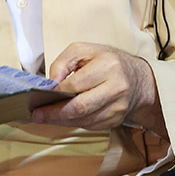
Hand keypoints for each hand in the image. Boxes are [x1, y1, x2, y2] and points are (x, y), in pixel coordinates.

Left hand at [31, 42, 165, 135]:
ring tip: (46, 117)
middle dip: (54, 113)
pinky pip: (90, 126)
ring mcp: (118, 106)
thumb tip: (50, 83)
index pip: (75, 84)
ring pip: (83, 120)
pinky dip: (74, 123)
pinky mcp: (116, 119)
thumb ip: (63, 62)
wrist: (137, 79)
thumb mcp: (85, 50)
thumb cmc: (108, 62)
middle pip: (80, 107)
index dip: (56, 92)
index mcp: (108, 65)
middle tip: (37, 115)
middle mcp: (117, 87)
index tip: (40, 96)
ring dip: (61, 121)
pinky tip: (64, 118)